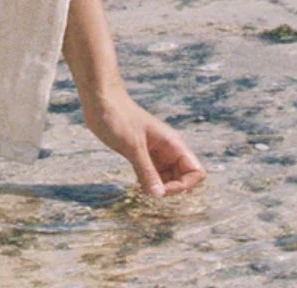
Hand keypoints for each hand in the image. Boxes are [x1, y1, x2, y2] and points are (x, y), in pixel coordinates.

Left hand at [82, 84, 205, 196]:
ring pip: (168, 179)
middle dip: (170, 189)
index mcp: (173, 143)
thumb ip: (147, 172)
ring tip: (142, 188)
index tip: (162, 189)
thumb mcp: (133, 147)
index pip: (195, 171)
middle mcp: (168, 149)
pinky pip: (153, 176)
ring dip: (158, 188)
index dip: (184, 186)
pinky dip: (148, 184)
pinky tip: (136, 185)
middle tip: (150, 191)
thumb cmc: (118, 117)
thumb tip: (159, 195)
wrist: (101, 100)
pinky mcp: (142, 155)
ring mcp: (156, 153)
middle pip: (183, 178)